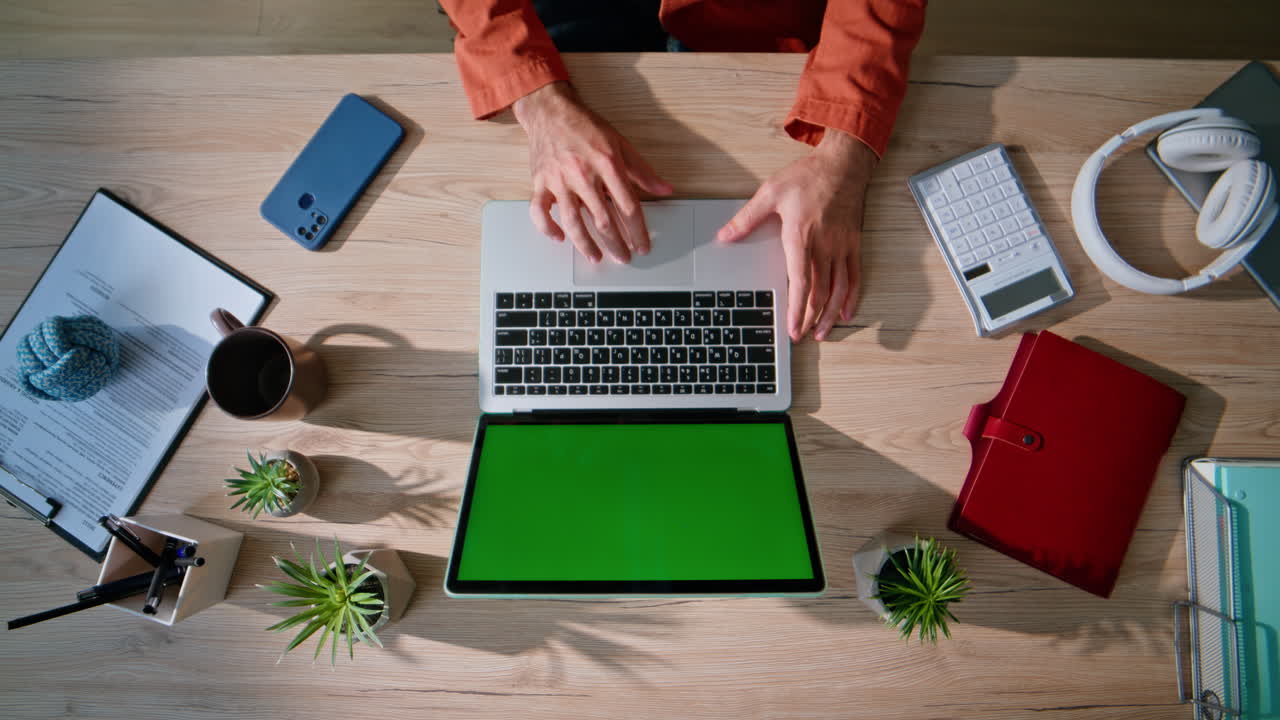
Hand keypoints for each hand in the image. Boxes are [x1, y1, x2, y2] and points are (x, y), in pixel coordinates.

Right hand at [513, 82, 672, 263]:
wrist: (550, 110)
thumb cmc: (585, 126)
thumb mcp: (620, 143)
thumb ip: (642, 170)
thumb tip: (664, 189)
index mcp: (607, 164)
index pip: (628, 206)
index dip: (637, 230)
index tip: (642, 245)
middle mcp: (583, 174)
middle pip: (603, 219)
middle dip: (616, 243)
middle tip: (624, 258)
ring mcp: (559, 180)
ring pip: (573, 221)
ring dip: (586, 244)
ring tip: (596, 257)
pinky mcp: (540, 182)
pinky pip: (540, 211)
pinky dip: (547, 227)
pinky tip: (559, 238)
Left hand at [716, 130, 876, 341]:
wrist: (843, 164)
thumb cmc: (808, 176)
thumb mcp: (770, 192)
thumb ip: (747, 218)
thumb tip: (724, 236)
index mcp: (801, 236)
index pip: (800, 281)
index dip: (797, 308)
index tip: (792, 328)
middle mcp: (824, 246)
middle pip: (820, 292)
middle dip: (810, 318)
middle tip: (801, 337)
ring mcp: (842, 246)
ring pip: (839, 289)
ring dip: (831, 315)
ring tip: (822, 333)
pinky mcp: (853, 244)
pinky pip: (855, 276)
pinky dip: (852, 297)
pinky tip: (846, 312)